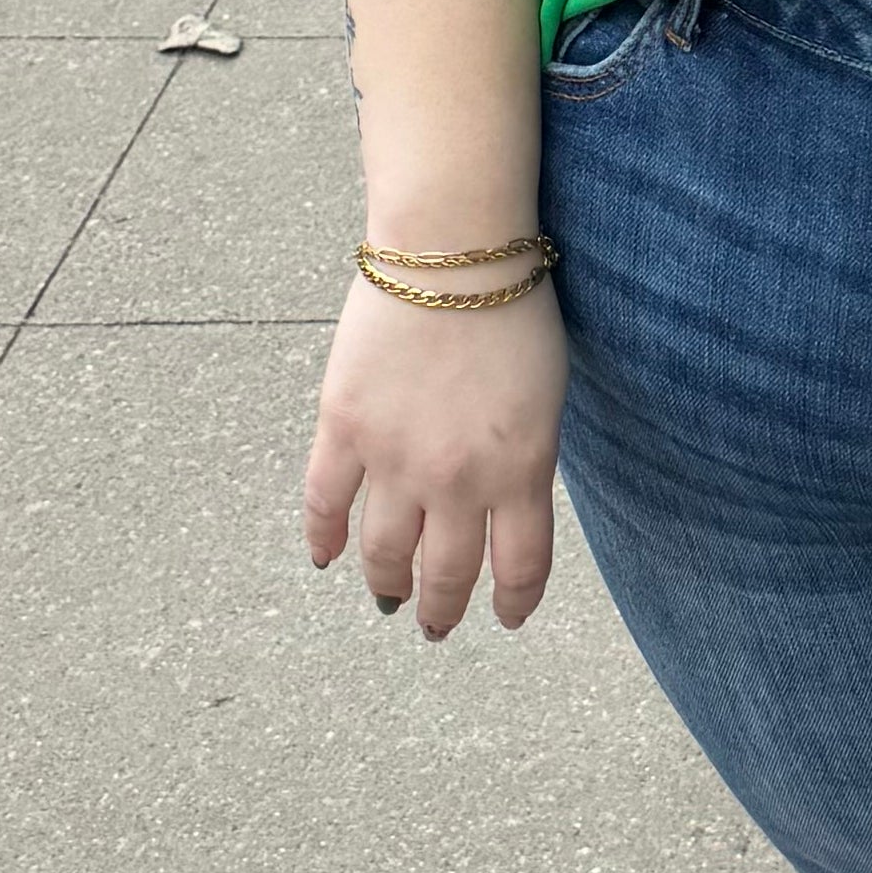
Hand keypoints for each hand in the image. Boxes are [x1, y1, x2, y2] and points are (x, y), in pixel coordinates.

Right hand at [301, 273, 566, 640]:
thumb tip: (506, 497)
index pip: (520, 567)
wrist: (455, 247)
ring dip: (387, 584)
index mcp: (522, 469)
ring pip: (383, 554)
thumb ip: (527, 454)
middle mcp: (457, 480)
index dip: (513, 602)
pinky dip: (323, 536)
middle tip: (436, 625)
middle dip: (443, 608)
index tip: (507, 617)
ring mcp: (395, 458)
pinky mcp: (345, 428)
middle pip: (447, 574)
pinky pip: (325, 502)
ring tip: (390, 598)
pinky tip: (326, 556)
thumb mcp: (548, 393)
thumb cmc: (515, 304)